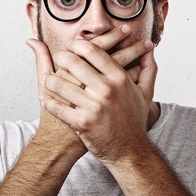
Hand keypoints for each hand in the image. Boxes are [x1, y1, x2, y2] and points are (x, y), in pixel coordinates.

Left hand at [40, 33, 156, 162]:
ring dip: (50, 79)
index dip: (78, 44)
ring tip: (47, 78)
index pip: (93, 51)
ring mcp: (93, 107)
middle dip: (61, 56)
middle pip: (74, 62)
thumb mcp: (146, 92)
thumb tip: (150, 47)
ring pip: (61, 84)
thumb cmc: (134, 119)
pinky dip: (49, 102)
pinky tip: (45, 98)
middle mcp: (106, 90)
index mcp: (119, 78)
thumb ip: (148, 67)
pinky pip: (58, 108)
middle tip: (58, 57)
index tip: (72, 45)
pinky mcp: (82, 123)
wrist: (130, 151)